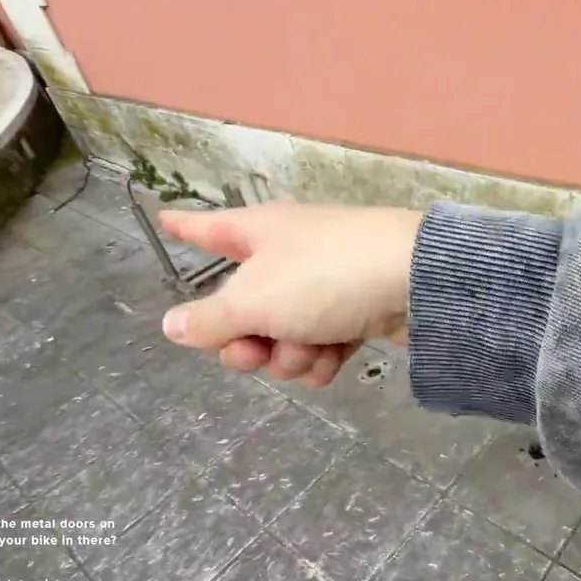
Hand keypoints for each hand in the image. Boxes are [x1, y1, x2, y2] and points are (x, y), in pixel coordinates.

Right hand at [157, 203, 423, 386]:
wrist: (416, 282)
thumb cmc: (325, 277)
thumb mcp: (253, 301)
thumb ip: (210, 320)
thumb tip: (171, 326)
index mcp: (258, 233)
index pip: (209, 229)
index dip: (184, 227)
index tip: (164, 218)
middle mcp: (289, 254)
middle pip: (243, 307)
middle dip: (245, 340)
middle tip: (255, 350)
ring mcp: (325, 284)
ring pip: (281, 335)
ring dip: (289, 354)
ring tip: (310, 349)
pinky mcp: (358, 312)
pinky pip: (321, 346)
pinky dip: (322, 358)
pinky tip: (331, 362)